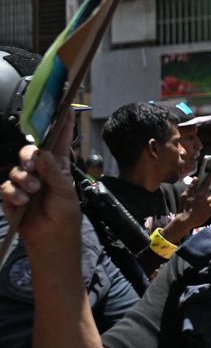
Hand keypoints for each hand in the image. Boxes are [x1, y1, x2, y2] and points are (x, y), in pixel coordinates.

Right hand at [1, 110, 79, 247]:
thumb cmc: (65, 215)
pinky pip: (6, 187)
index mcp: (58, 167)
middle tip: (32, 169)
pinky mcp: (13, 196)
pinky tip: (21, 201)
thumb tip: (42, 153)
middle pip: (29, 152)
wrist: (52, 239)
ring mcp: (25, 183)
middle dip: (28, 158)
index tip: (67, 109)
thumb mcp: (65, 192)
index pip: (59, 142)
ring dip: (23, 180)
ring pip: (17, 170)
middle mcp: (41, 172)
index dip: (62, 126)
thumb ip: (54, 172)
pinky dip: (13, 193)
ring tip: (33, 192)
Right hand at [161, 179, 210, 242]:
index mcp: (199, 195)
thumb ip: (191, 187)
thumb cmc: (183, 207)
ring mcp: (209, 207)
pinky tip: (202, 210)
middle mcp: (206, 200)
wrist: (186, 221)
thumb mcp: (184, 196)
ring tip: (208, 200)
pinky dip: (208, 208)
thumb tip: (196, 178)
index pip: (207, 183)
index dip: (210, 177)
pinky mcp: (210, 213)